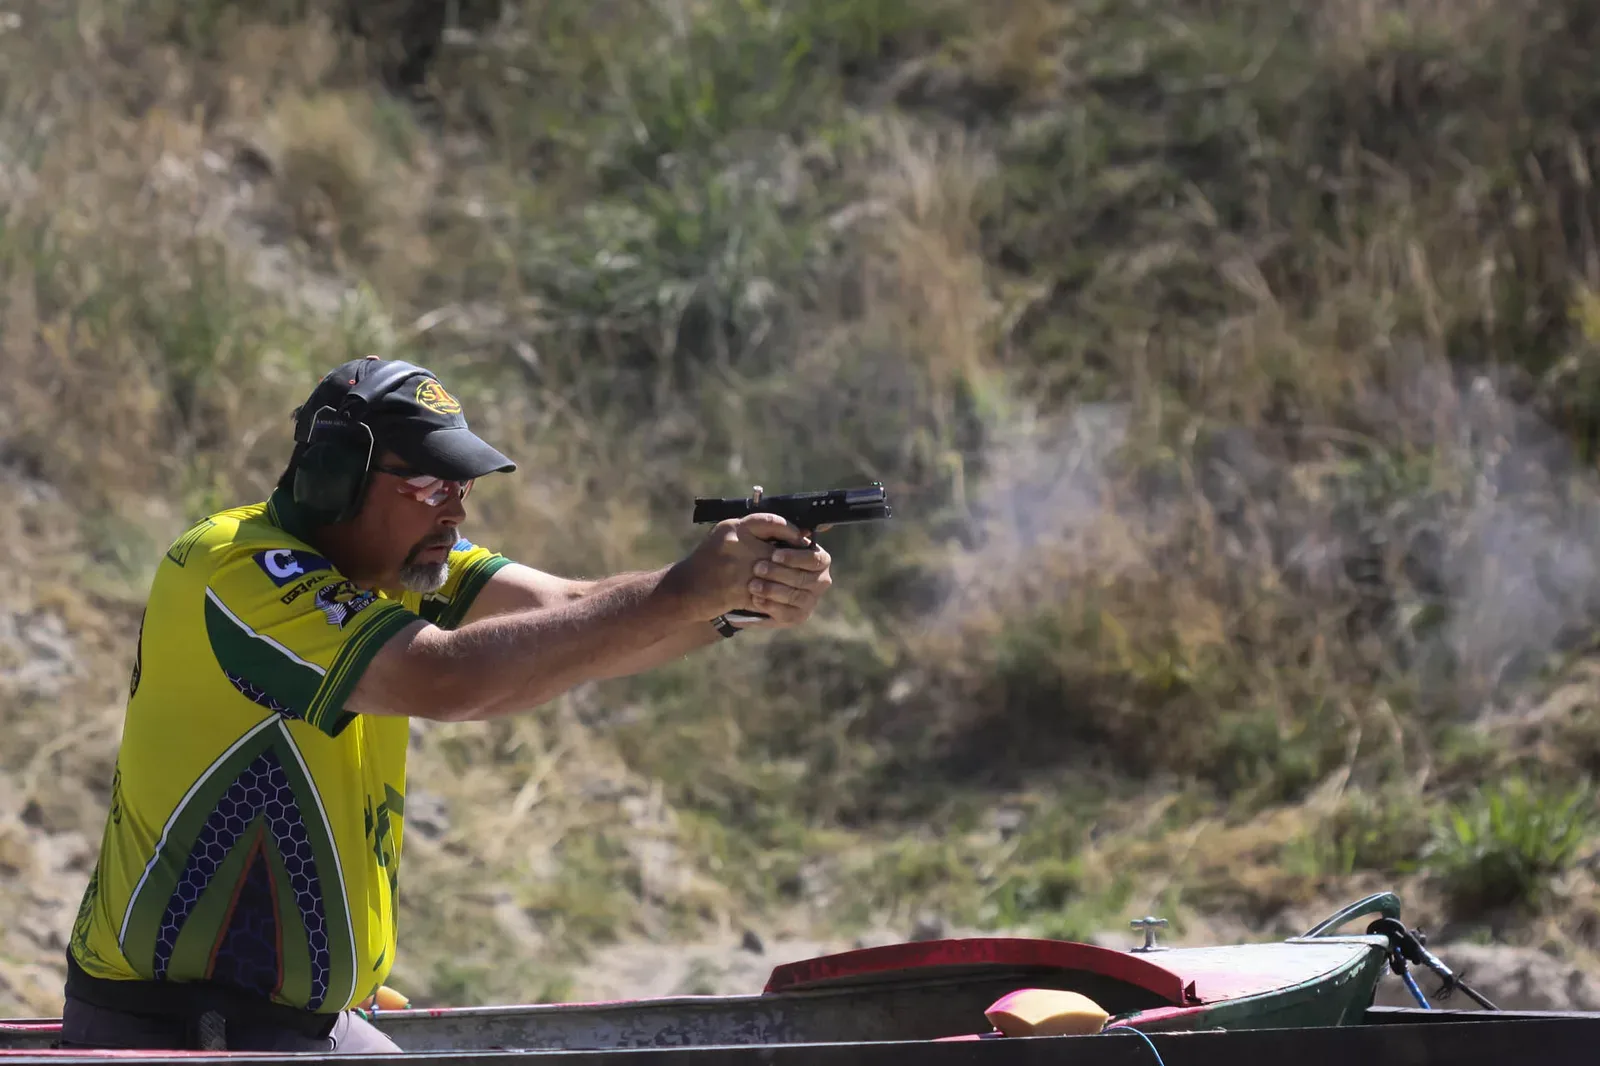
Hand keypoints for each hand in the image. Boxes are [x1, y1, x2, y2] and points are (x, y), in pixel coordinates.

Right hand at [669, 513, 811, 619]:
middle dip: (794, 560)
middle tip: (808, 565)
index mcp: (733, 528)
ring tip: (797, 582)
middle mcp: (735, 545)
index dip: (790, 530)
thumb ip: (753, 533)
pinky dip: (774, 597)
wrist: (683, 589)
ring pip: (774, 574)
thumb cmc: (708, 563)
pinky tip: (780, 597)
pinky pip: (765, 594)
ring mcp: (736, 569)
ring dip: (787, 580)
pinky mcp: (736, 591)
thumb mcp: (726, 538)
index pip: (770, 521)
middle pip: (777, 551)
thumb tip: (794, 532)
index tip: (802, 538)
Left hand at [731, 534, 832, 629]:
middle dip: (779, 573)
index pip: (815, 559)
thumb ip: (780, 526)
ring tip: (753, 585)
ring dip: (773, 590)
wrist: (747, 578)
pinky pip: (787, 614)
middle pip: (804, 579)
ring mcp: (810, 601)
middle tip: (758, 568)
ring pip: (795, 597)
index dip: (795, 558)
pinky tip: (756, 599)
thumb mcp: (766, 535)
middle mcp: (819, 581)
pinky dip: (771, 607)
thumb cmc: (763, 553)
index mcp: (819, 560)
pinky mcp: (798, 616)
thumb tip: (803, 531)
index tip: (774, 554)